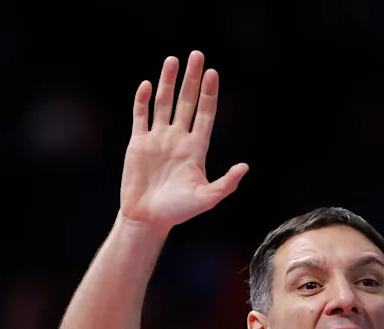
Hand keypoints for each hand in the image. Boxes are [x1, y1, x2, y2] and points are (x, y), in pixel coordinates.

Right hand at [119, 51, 248, 228]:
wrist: (148, 219)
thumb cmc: (178, 211)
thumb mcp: (207, 198)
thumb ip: (226, 183)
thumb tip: (245, 167)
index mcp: (196, 149)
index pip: (205, 114)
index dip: (208, 94)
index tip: (212, 73)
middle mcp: (178, 139)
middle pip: (186, 102)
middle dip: (191, 79)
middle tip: (197, 55)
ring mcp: (158, 140)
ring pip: (164, 104)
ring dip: (168, 82)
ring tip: (173, 60)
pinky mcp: (138, 144)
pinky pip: (140, 117)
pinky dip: (143, 101)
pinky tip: (147, 85)